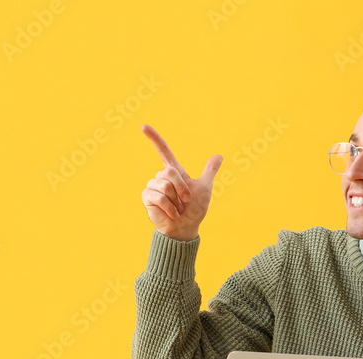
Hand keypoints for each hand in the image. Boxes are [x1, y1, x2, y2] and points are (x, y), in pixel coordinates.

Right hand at [140, 124, 222, 241]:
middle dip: (182, 188)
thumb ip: (209, 171)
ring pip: (165, 185)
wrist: (186, 227)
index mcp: (174, 172)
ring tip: (178, 208)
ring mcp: (153, 187)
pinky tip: (172, 214)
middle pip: (169, 173)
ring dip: (176, 200)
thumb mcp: (205, 188)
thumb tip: (219, 155)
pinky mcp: (147, 198)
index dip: (154, 138)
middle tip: (186, 200)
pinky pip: (158, 197)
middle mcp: (161, 178)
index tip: (143, 126)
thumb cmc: (195, 209)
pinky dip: (169, 207)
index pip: (163, 151)